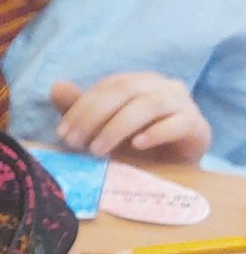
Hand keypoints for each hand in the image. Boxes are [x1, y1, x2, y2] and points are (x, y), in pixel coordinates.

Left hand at [50, 73, 211, 160]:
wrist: (176, 171)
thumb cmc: (138, 147)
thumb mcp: (105, 130)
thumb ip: (84, 111)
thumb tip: (57, 88)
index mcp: (139, 82)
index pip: (109, 85)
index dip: (82, 106)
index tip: (62, 133)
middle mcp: (162, 87)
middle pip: (126, 90)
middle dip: (95, 116)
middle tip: (75, 143)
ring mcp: (183, 104)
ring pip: (150, 104)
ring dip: (118, 126)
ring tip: (97, 150)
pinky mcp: (197, 127)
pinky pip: (179, 124)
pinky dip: (157, 132)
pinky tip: (137, 145)